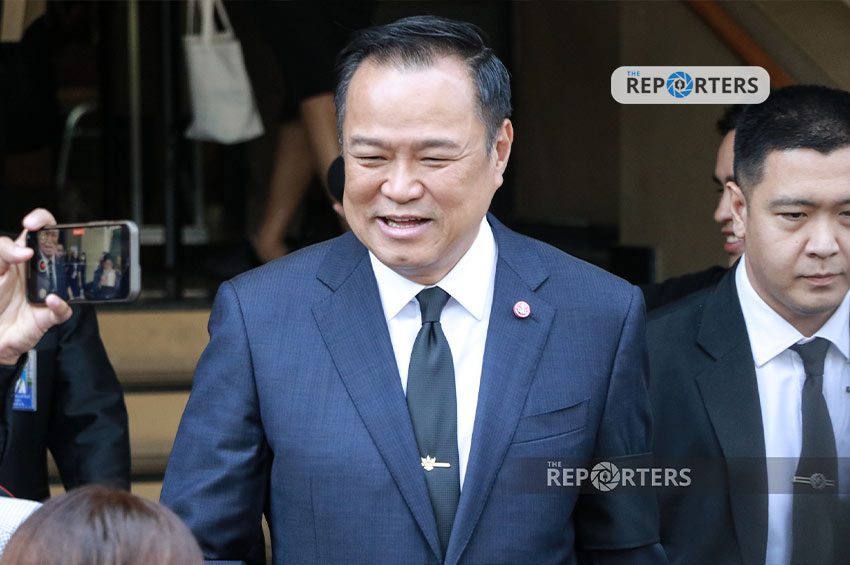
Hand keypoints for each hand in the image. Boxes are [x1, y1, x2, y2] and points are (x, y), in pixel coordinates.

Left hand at [0, 209, 71, 364]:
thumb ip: (2, 251)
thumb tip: (25, 250)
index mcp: (25, 255)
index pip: (40, 230)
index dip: (41, 221)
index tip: (32, 224)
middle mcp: (40, 271)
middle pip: (60, 250)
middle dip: (59, 245)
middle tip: (49, 248)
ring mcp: (48, 291)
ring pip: (68, 278)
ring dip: (64, 274)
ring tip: (51, 274)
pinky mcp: (50, 314)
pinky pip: (64, 309)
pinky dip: (60, 304)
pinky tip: (51, 299)